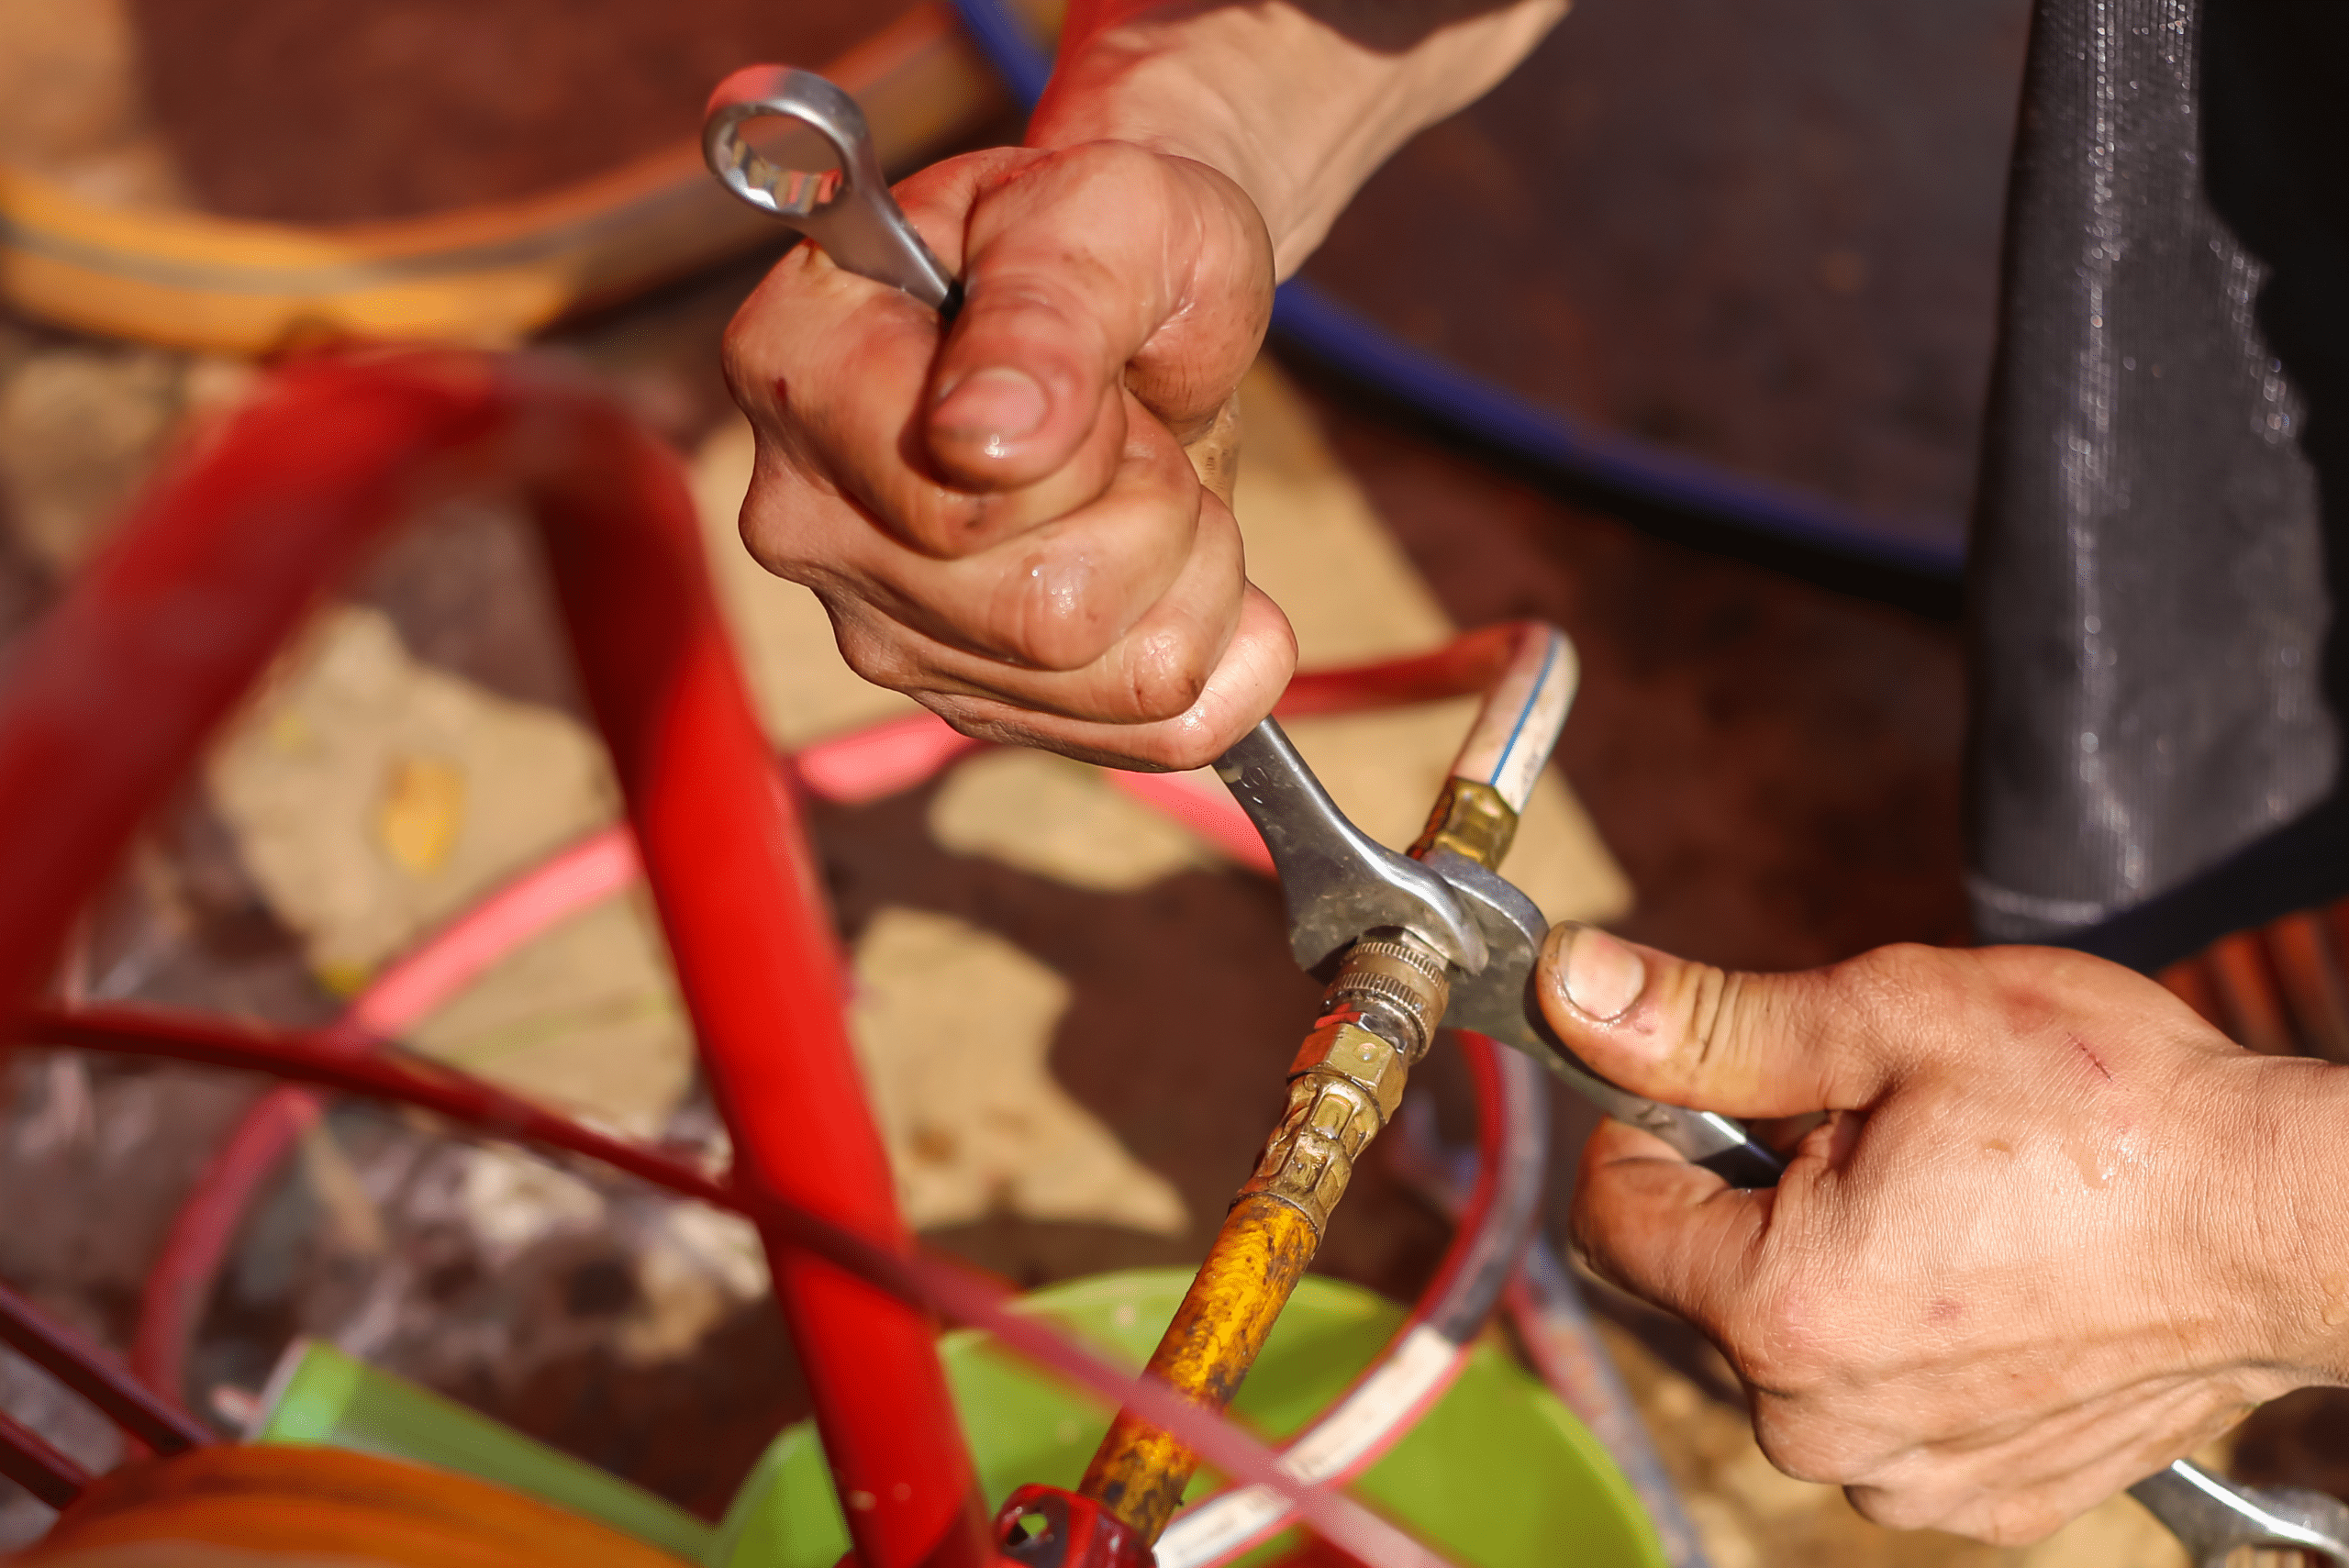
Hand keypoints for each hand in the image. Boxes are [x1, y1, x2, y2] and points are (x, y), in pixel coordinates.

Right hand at [721, 140, 1293, 768]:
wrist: (1147, 300)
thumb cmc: (1113, 239)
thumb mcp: (1107, 212)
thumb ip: (1045, 306)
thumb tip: (977, 441)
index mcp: (798, 369)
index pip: (966, 507)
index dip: (1086, 443)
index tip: (1087, 365)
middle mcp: (807, 520)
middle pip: (1047, 616)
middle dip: (1156, 508)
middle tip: (1132, 426)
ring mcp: (883, 629)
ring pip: (1113, 679)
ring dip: (1196, 570)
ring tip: (1153, 481)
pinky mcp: (970, 701)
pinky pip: (1152, 736)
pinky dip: (1227, 656)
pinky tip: (1201, 575)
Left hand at [1536, 928, 2347, 1542]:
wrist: (2290, 1221)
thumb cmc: (2105, 1110)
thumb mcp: (1887, 1020)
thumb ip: (1708, 1022)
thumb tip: (1570, 988)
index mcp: (1776, 1308)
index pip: (1608, 1215)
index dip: (1646, 1131)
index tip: (1719, 1089)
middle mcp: (1819, 1425)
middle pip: (1701, 1282)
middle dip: (1756, 1195)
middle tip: (1880, 1134)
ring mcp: (1905, 1477)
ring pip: (1787, 1346)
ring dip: (1829, 1266)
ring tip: (1950, 1202)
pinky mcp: (1981, 1498)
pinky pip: (1878, 1406)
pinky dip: (1906, 1337)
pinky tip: (1991, 1277)